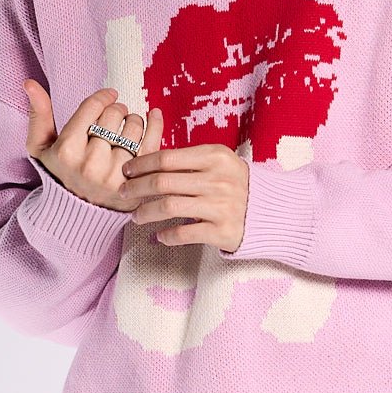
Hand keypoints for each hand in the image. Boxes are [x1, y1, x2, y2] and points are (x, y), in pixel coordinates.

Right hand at [23, 81, 163, 211]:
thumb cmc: (58, 174)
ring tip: (127, 126)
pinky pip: (153, 143)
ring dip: (134, 119)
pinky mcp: (136, 182)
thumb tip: (29, 83)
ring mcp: (115, 175)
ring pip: (134, 127)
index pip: (92, 107)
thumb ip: (38, 115)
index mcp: (67, 151)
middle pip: (113, 115)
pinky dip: (156, 124)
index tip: (109, 95)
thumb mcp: (40, 148)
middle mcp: (91, 164)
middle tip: (116, 115)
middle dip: (117, 109)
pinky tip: (153, 116)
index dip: (103, 96)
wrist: (76, 216)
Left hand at [116, 142, 249, 250]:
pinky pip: (184, 233)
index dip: (141, 163)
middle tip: (122, 192)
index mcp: (216, 157)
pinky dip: (167, 235)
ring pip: (169, 206)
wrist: (269, 212)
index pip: (167, 158)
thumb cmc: (235, 184)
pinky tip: (159, 235)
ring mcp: (221, 206)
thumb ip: (190, 160)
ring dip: (145, 212)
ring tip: (136, 215)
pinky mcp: (222, 231)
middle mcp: (218, 180)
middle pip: (163, 181)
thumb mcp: (219, 162)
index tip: (127, 170)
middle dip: (136, 187)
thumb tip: (147, 161)